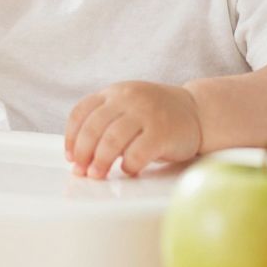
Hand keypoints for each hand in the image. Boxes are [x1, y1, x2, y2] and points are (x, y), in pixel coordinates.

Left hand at [65, 81, 203, 178]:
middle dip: (83, 153)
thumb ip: (105, 122)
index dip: (71, 137)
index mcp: (114, 93)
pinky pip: (137, 152)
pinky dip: (128, 165)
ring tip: (98, 174)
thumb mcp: (127, 106)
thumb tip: (80, 157)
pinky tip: (128, 169)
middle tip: (82, 171)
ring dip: (100, 162)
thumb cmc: (156, 115)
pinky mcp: (162, 132)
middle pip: (93, 127)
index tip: (71, 157)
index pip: (81, 112)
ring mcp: (145, 113)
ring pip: (111, 140)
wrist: (196, 111)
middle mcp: (127, 99)